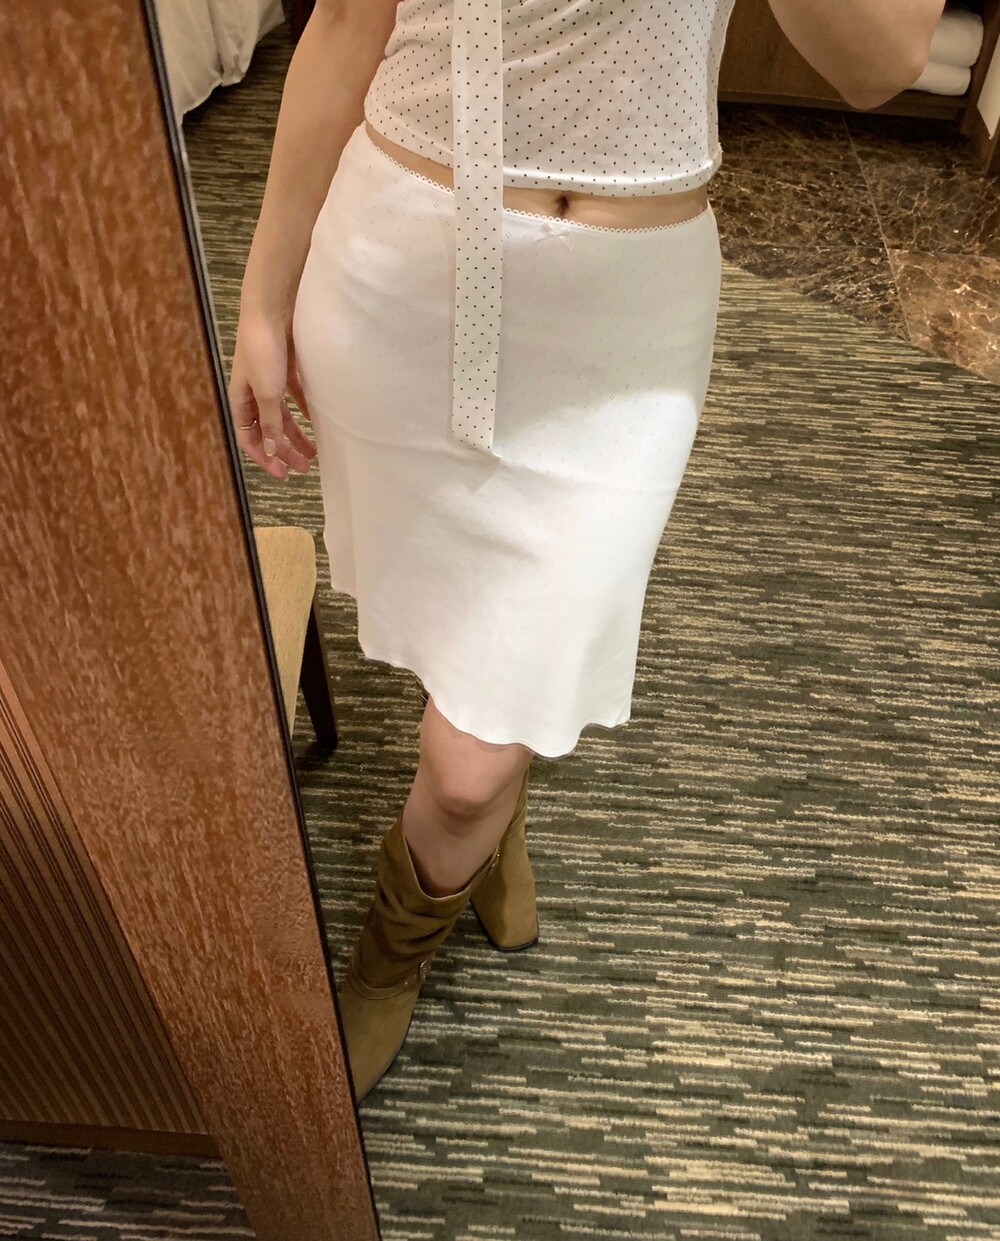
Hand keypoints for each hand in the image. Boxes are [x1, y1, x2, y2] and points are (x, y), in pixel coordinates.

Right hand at [227, 311, 317, 480]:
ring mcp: (271, 381)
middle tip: (304, 468)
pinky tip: (318, 422)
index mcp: (241, 400)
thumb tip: (270, 451)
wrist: (273, 310)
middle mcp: (254, 393)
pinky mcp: (287, 369)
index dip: (264, 458)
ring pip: (283, 417)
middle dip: (285, 451)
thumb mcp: (267, 392)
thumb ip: (270, 422)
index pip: (249, 439)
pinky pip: (296, 399)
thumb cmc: (263, 349)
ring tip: (314, 453)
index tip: (283, 474)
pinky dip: (305, 412)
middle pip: (269, 431)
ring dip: (296, 436)